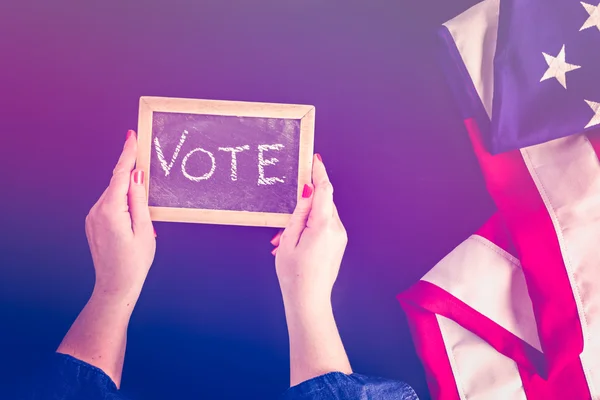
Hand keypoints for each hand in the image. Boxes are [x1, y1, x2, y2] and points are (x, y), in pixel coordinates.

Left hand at [58, 130, 154, 386]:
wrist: (115, 286)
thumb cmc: (135, 262)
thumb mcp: (144, 229)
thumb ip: (139, 199)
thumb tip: (136, 176)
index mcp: (111, 210)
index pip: (120, 175)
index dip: (127, 154)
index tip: (131, 136)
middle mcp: (97, 210)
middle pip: (117, 183)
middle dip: (131, 174)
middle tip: (146, 163)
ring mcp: (92, 217)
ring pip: (114, 194)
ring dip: (128, 192)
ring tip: (143, 211)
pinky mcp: (93, 223)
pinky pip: (109, 204)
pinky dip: (122, 202)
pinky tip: (133, 215)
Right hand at [272, 154, 347, 308]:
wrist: (309, 300)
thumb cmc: (294, 275)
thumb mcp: (289, 239)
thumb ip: (299, 213)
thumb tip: (307, 192)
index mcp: (323, 226)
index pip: (323, 190)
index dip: (319, 172)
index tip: (315, 159)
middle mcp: (336, 229)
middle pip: (322, 202)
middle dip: (303, 205)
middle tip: (285, 226)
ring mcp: (340, 237)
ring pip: (322, 214)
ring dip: (305, 220)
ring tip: (286, 242)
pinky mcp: (339, 243)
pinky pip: (325, 226)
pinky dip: (310, 228)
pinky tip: (296, 244)